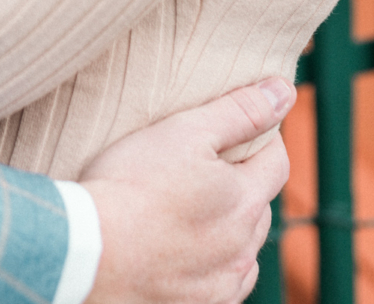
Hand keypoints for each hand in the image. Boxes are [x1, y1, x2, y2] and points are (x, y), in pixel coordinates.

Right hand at [82, 78, 294, 303]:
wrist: (90, 251)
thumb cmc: (133, 183)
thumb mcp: (185, 131)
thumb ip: (239, 111)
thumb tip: (283, 91)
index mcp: (245, 200)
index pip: (276, 161)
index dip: (262, 136)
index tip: (237, 126)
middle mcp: (243, 248)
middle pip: (259, 204)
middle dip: (242, 181)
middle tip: (204, 164)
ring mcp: (222, 283)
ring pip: (242, 247)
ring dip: (230, 226)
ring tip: (192, 208)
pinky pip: (222, 282)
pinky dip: (212, 262)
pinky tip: (184, 249)